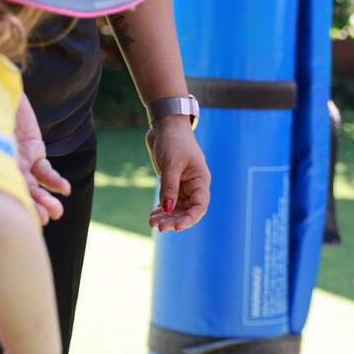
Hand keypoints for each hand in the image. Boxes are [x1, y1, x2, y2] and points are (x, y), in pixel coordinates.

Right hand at [14, 93, 69, 224]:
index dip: (6, 205)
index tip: (17, 217)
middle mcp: (0, 170)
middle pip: (15, 196)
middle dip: (29, 209)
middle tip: (42, 220)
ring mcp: (19, 163)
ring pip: (33, 188)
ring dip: (45, 201)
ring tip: (56, 212)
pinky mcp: (34, 151)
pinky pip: (45, 172)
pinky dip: (54, 181)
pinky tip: (64, 190)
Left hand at [144, 117, 210, 231]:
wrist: (166, 125)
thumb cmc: (174, 141)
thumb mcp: (171, 164)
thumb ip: (170, 187)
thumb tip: (168, 209)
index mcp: (200, 180)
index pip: (200, 206)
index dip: (190, 218)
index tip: (176, 227)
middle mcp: (194, 185)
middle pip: (187, 210)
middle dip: (174, 220)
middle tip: (159, 227)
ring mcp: (183, 185)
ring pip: (177, 208)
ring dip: (166, 216)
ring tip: (152, 222)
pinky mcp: (172, 183)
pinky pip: (169, 201)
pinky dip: (162, 209)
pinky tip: (153, 215)